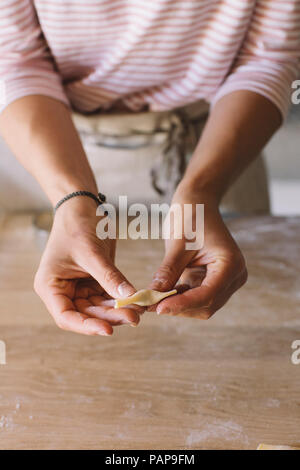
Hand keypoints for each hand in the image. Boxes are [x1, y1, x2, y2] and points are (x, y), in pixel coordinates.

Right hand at [34, 198, 142, 335]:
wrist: (81, 206)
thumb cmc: (77, 224)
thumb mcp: (92, 252)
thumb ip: (109, 276)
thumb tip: (129, 297)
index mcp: (50, 286)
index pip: (66, 316)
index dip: (86, 326)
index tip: (108, 329)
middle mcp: (62, 291)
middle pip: (85, 314)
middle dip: (109, 317)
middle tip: (134, 317)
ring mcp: (78, 288)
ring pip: (99, 308)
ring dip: (118, 310)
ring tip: (139, 310)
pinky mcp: (93, 282)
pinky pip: (107, 297)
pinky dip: (120, 299)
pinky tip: (136, 301)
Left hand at [149, 186, 247, 318]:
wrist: (199, 202)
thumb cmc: (191, 215)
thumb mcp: (178, 244)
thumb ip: (168, 272)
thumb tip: (152, 296)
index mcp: (230, 264)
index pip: (207, 295)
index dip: (182, 305)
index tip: (157, 308)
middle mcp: (234, 275)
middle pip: (206, 305)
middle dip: (179, 307)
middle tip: (150, 304)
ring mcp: (227, 279)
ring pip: (202, 305)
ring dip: (179, 304)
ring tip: (154, 297)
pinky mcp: (215, 280)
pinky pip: (198, 296)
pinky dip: (181, 297)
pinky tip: (164, 291)